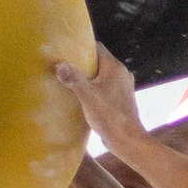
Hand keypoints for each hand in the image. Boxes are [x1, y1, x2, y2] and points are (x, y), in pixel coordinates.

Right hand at [55, 45, 145, 160]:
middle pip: (99, 61)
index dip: (83, 47)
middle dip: (83, 64)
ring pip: (103, 76)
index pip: (98, 47)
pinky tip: (83, 97)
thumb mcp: (87, 96)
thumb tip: (60, 65)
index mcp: (115, 67)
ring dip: (89, 78)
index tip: (68, 51)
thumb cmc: (109, 116)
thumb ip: (74, 79)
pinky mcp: (122, 99)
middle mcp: (122, 74)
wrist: (127, 140)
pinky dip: (96, 89)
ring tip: (71, 82)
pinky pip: (106, 88)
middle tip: (65, 67)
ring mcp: (123, 87)